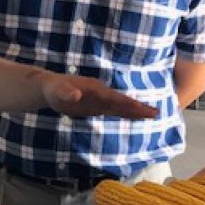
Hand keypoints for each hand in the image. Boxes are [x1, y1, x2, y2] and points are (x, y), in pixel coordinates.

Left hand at [40, 73, 159, 118]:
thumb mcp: (56, 91)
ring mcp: (100, 99)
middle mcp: (101, 93)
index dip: (126, 103)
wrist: (50, 88)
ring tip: (153, 114)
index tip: (139, 108)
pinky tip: (135, 116)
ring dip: (135, 110)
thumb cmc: (52, 89)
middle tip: (155, 113)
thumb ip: (65, 92)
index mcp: (94, 89)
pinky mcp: (98, 106)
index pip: (113, 98)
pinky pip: (115, 110)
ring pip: (121, 106)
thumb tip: (75, 95)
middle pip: (122, 101)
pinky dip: (126, 113)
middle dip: (137, 107)